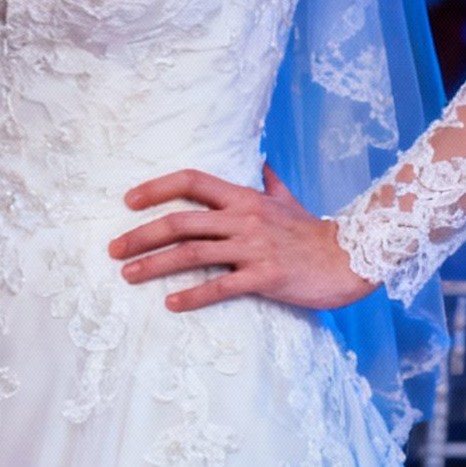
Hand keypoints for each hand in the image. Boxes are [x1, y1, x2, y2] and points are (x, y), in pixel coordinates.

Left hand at [110, 164, 370, 312]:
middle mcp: (243, 218)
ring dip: (155, 265)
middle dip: (140, 235)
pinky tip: (171, 304)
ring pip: (192, 253)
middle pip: (180, 221)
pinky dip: (193, 295)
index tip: (128, 201)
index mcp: (243, 198)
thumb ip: (268, 183)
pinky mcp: (266, 276)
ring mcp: (254, 247)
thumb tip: (261, 162)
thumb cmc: (313, 231)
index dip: (156, 188)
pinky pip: (222, 286)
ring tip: (128, 275)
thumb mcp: (288, 200)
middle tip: (113, 249)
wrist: (352, 257)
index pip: (191, 181)